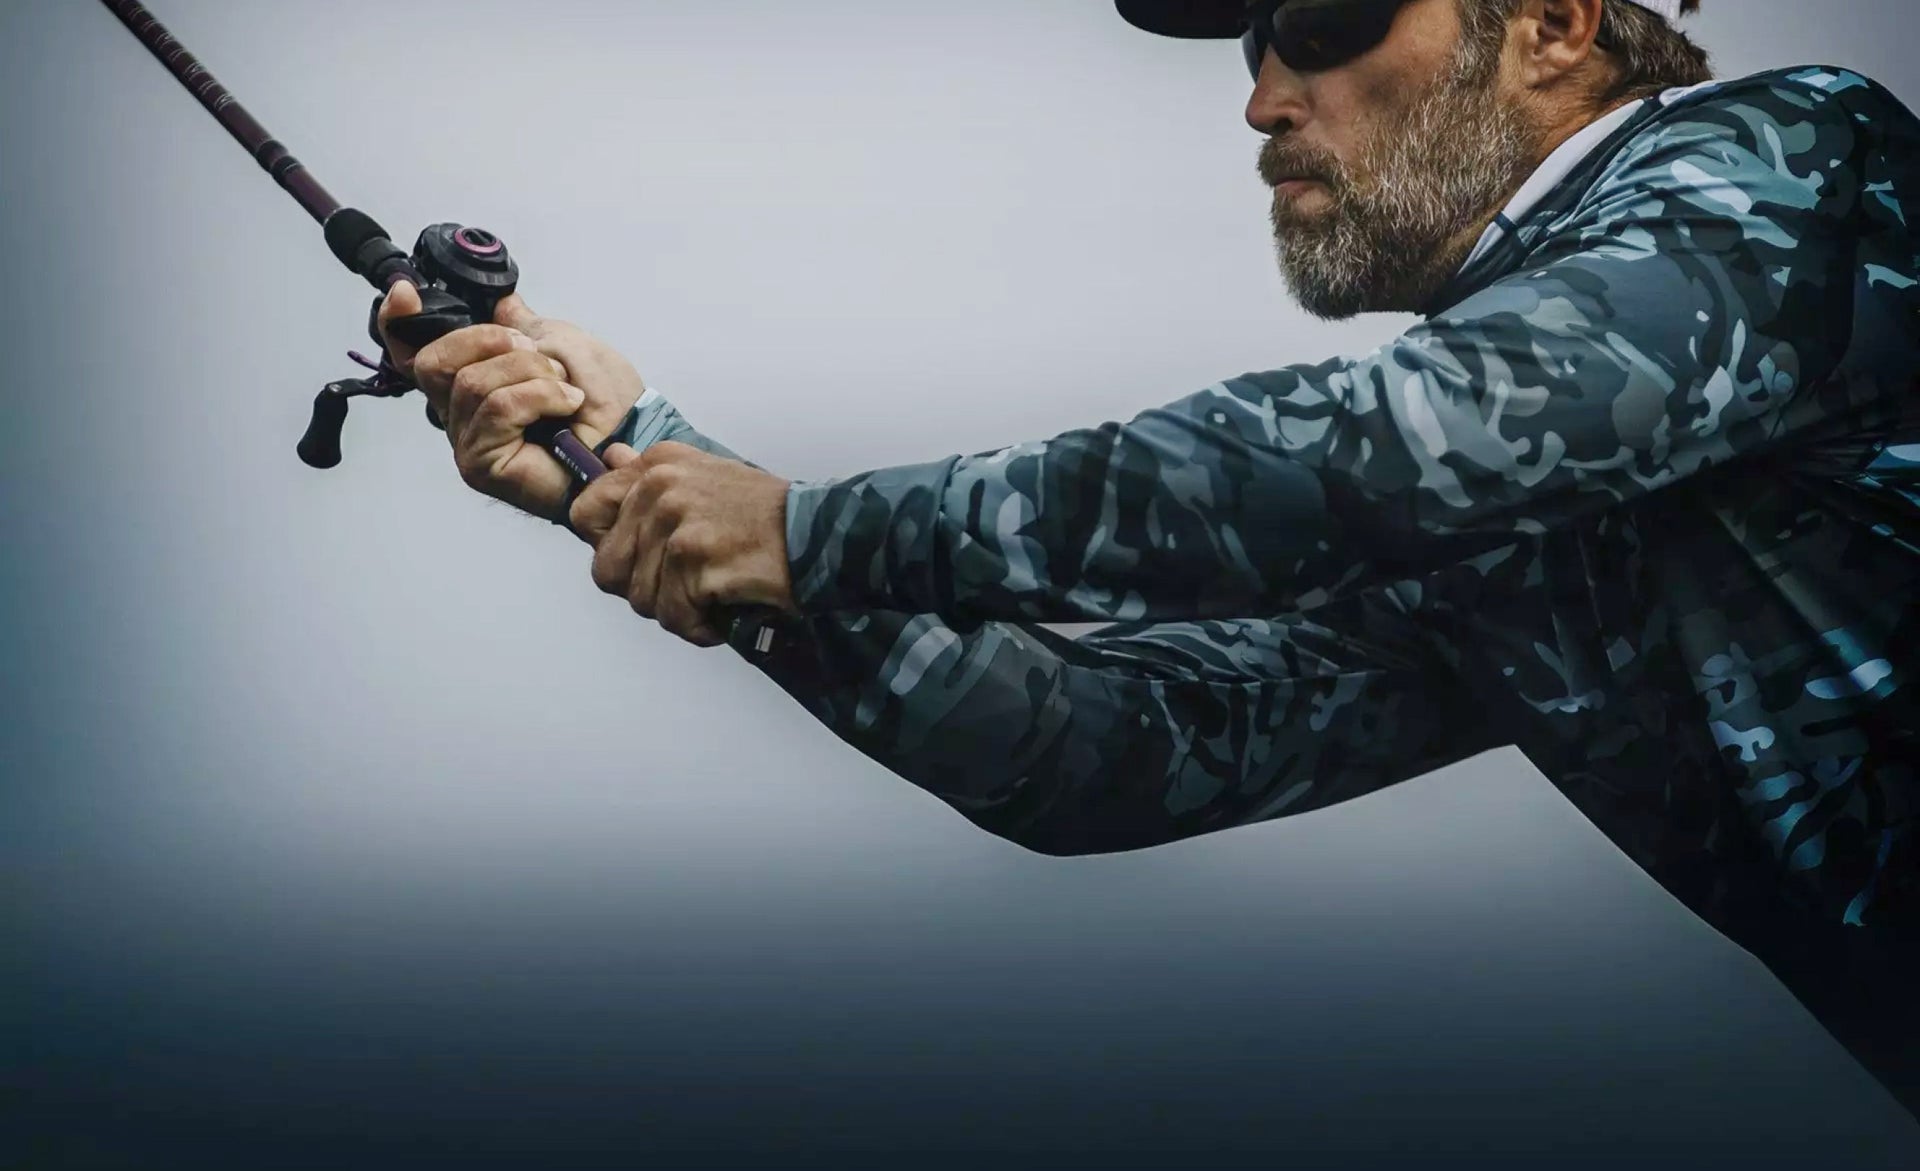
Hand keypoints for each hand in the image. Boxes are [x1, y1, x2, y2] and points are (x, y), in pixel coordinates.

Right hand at [375, 282, 648, 520]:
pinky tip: (568, 407)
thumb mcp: (563, 345)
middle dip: (491, 342)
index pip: (410, 352)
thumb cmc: (606, 404)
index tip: (406, 292)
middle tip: (538, 354)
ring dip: (530, 372)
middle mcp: (460, 413)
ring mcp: (468, 441)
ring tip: (565, 388)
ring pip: (472, 382)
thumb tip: (501, 303)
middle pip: (434, 361)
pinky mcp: (483, 464)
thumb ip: (524, 325)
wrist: (634, 441)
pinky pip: (498, 408)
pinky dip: (540, 396)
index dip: (396, 321)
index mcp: (471, 380)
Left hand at [570, 442, 795, 646]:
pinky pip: (674, 616)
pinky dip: (699, 627)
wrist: (818, 535)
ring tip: (712, 598)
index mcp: (656, 465)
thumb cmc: (766, 515)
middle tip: (684, 588)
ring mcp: (675, 524)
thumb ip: (650, 475)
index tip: (641, 559)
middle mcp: (659, 488)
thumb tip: (610, 458)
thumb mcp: (704, 476)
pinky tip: (723, 613)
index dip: (607, 547)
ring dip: (677, 610)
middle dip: (644, 589)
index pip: (585, 513)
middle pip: (608, 568)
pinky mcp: (695, 561)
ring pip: (641, 599)